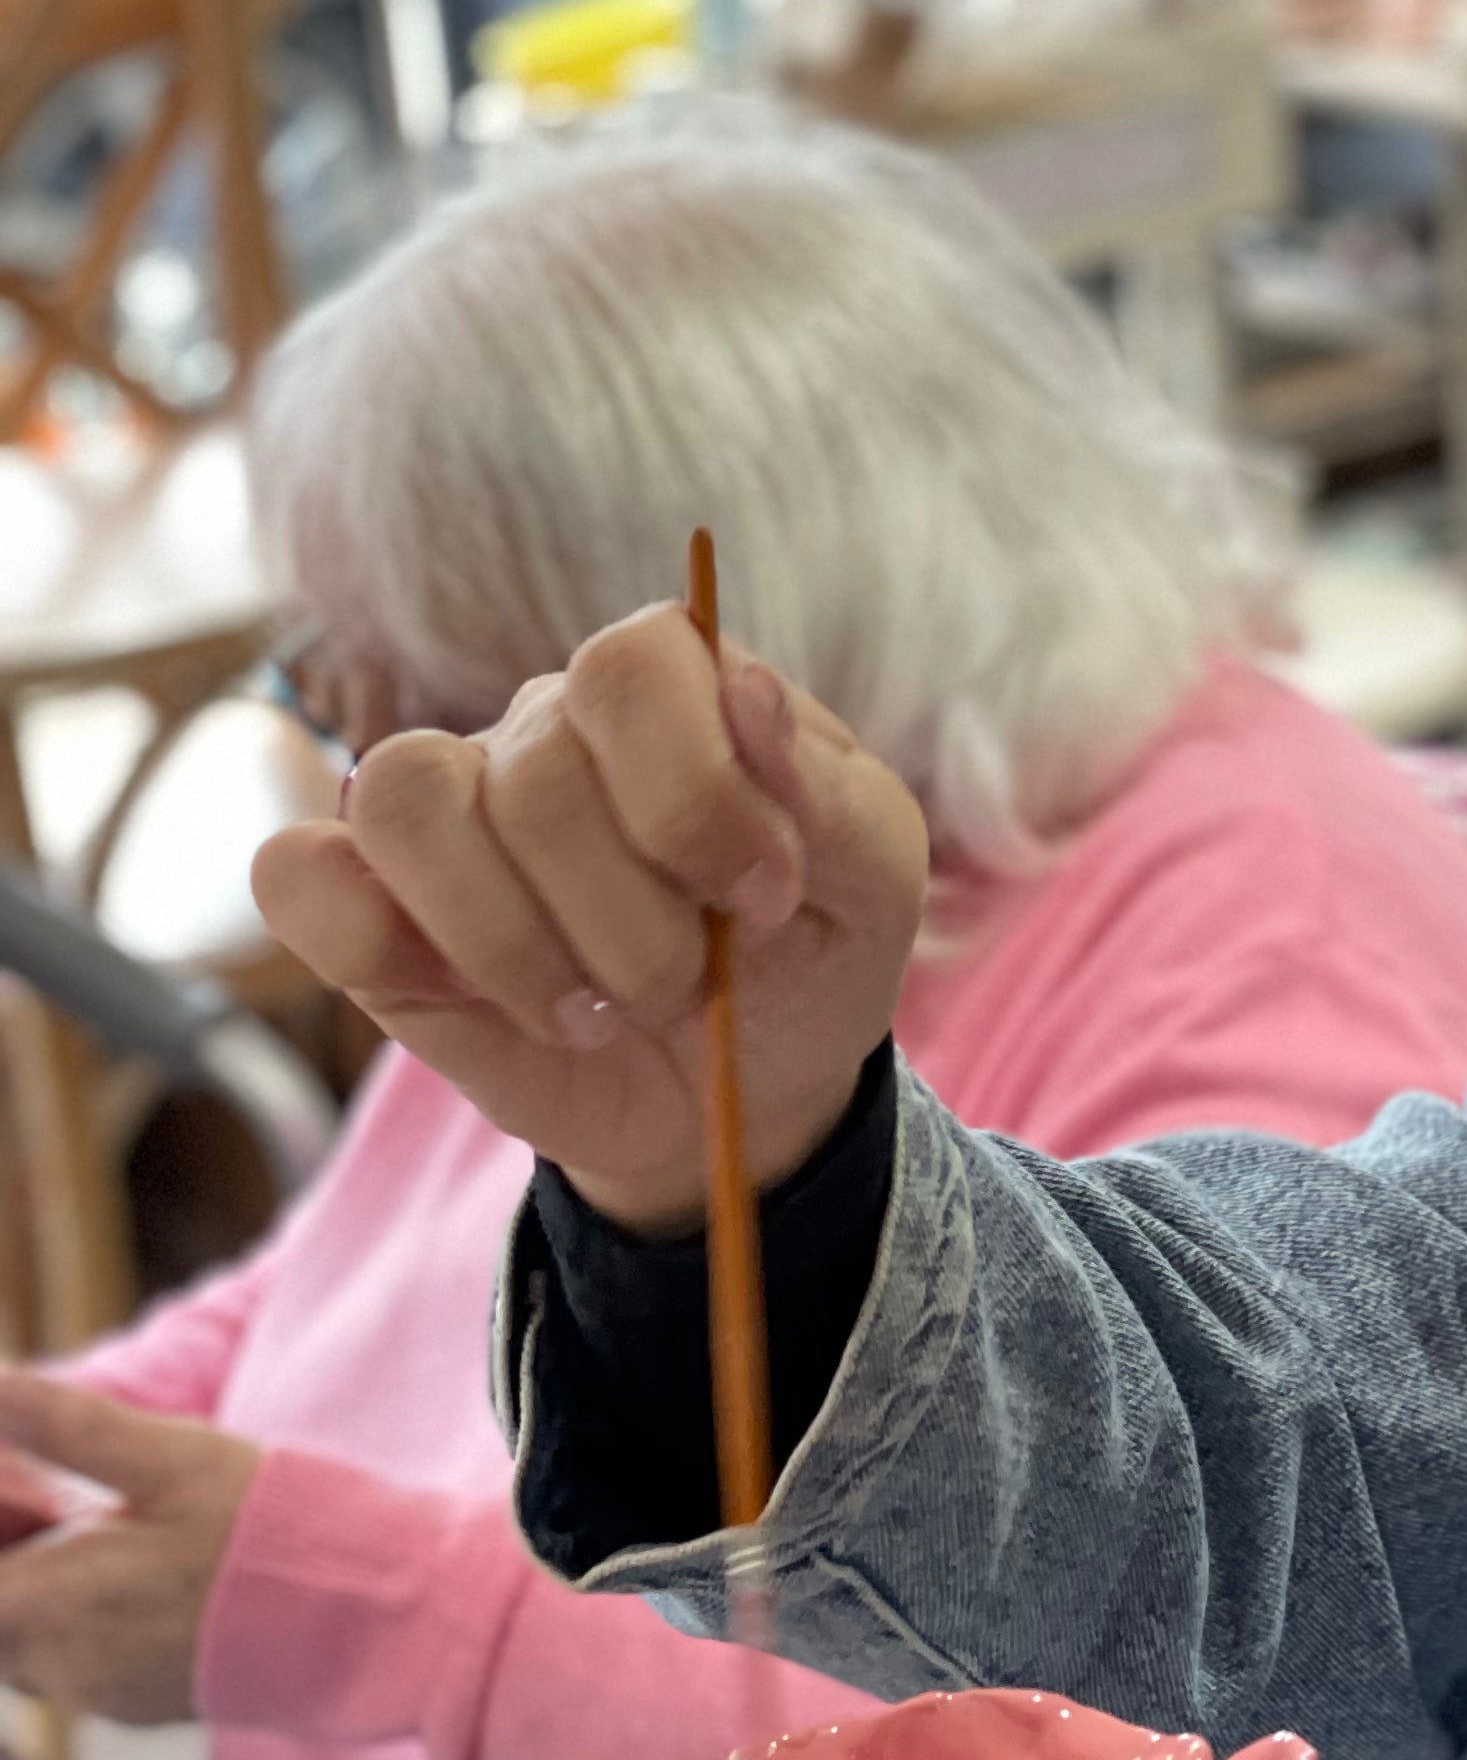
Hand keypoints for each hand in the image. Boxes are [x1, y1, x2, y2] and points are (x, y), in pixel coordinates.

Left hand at [0, 1373, 260, 1725]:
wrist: (369, 1623)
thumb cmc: (271, 1534)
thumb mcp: (171, 1458)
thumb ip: (66, 1425)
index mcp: (45, 1605)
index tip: (26, 1488)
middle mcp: (60, 1667)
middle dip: (16, 1556)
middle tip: (67, 1500)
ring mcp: (101, 1694)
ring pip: (28, 1640)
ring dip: (46, 1588)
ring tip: (112, 1531)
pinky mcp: (141, 1705)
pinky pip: (80, 1662)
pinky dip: (87, 1618)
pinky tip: (146, 1577)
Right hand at [252, 605, 929, 1228]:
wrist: (743, 1093)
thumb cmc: (809, 957)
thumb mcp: (874, 885)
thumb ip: (826, 794)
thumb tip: (747, 689)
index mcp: (669, 690)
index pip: (632, 666)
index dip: (696, 797)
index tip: (763, 898)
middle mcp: (541, 729)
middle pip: (537, 774)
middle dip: (631, 920)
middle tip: (683, 988)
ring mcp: (448, 815)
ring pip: (406, 803)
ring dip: (516, 940)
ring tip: (593, 1008)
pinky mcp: (373, 913)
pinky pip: (299, 876)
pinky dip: (371, 937)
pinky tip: (474, 1000)